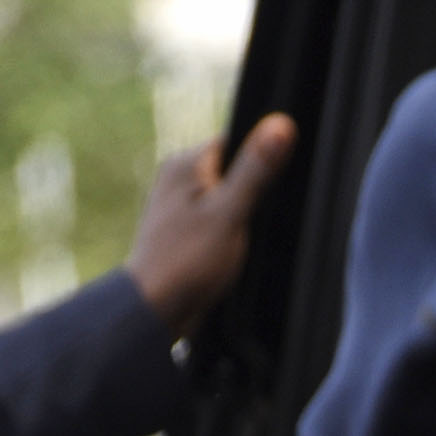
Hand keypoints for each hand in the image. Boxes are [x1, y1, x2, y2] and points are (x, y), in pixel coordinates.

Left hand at [128, 114, 297, 336]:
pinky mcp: (183, 230)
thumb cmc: (187, 262)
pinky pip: (217, 222)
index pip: (237, 143)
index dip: (260, 164)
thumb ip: (256, 171)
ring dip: (240, 220)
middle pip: (233, 172)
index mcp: (186, 163)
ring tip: (237, 244)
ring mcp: (179, 205)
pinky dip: (229, 236)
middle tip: (251, 225)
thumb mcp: (230, 213)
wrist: (154, 310)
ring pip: (226, 200)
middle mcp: (178, 178)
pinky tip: (229, 255)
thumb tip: (281, 125)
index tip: (269, 193)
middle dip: (251, 196)